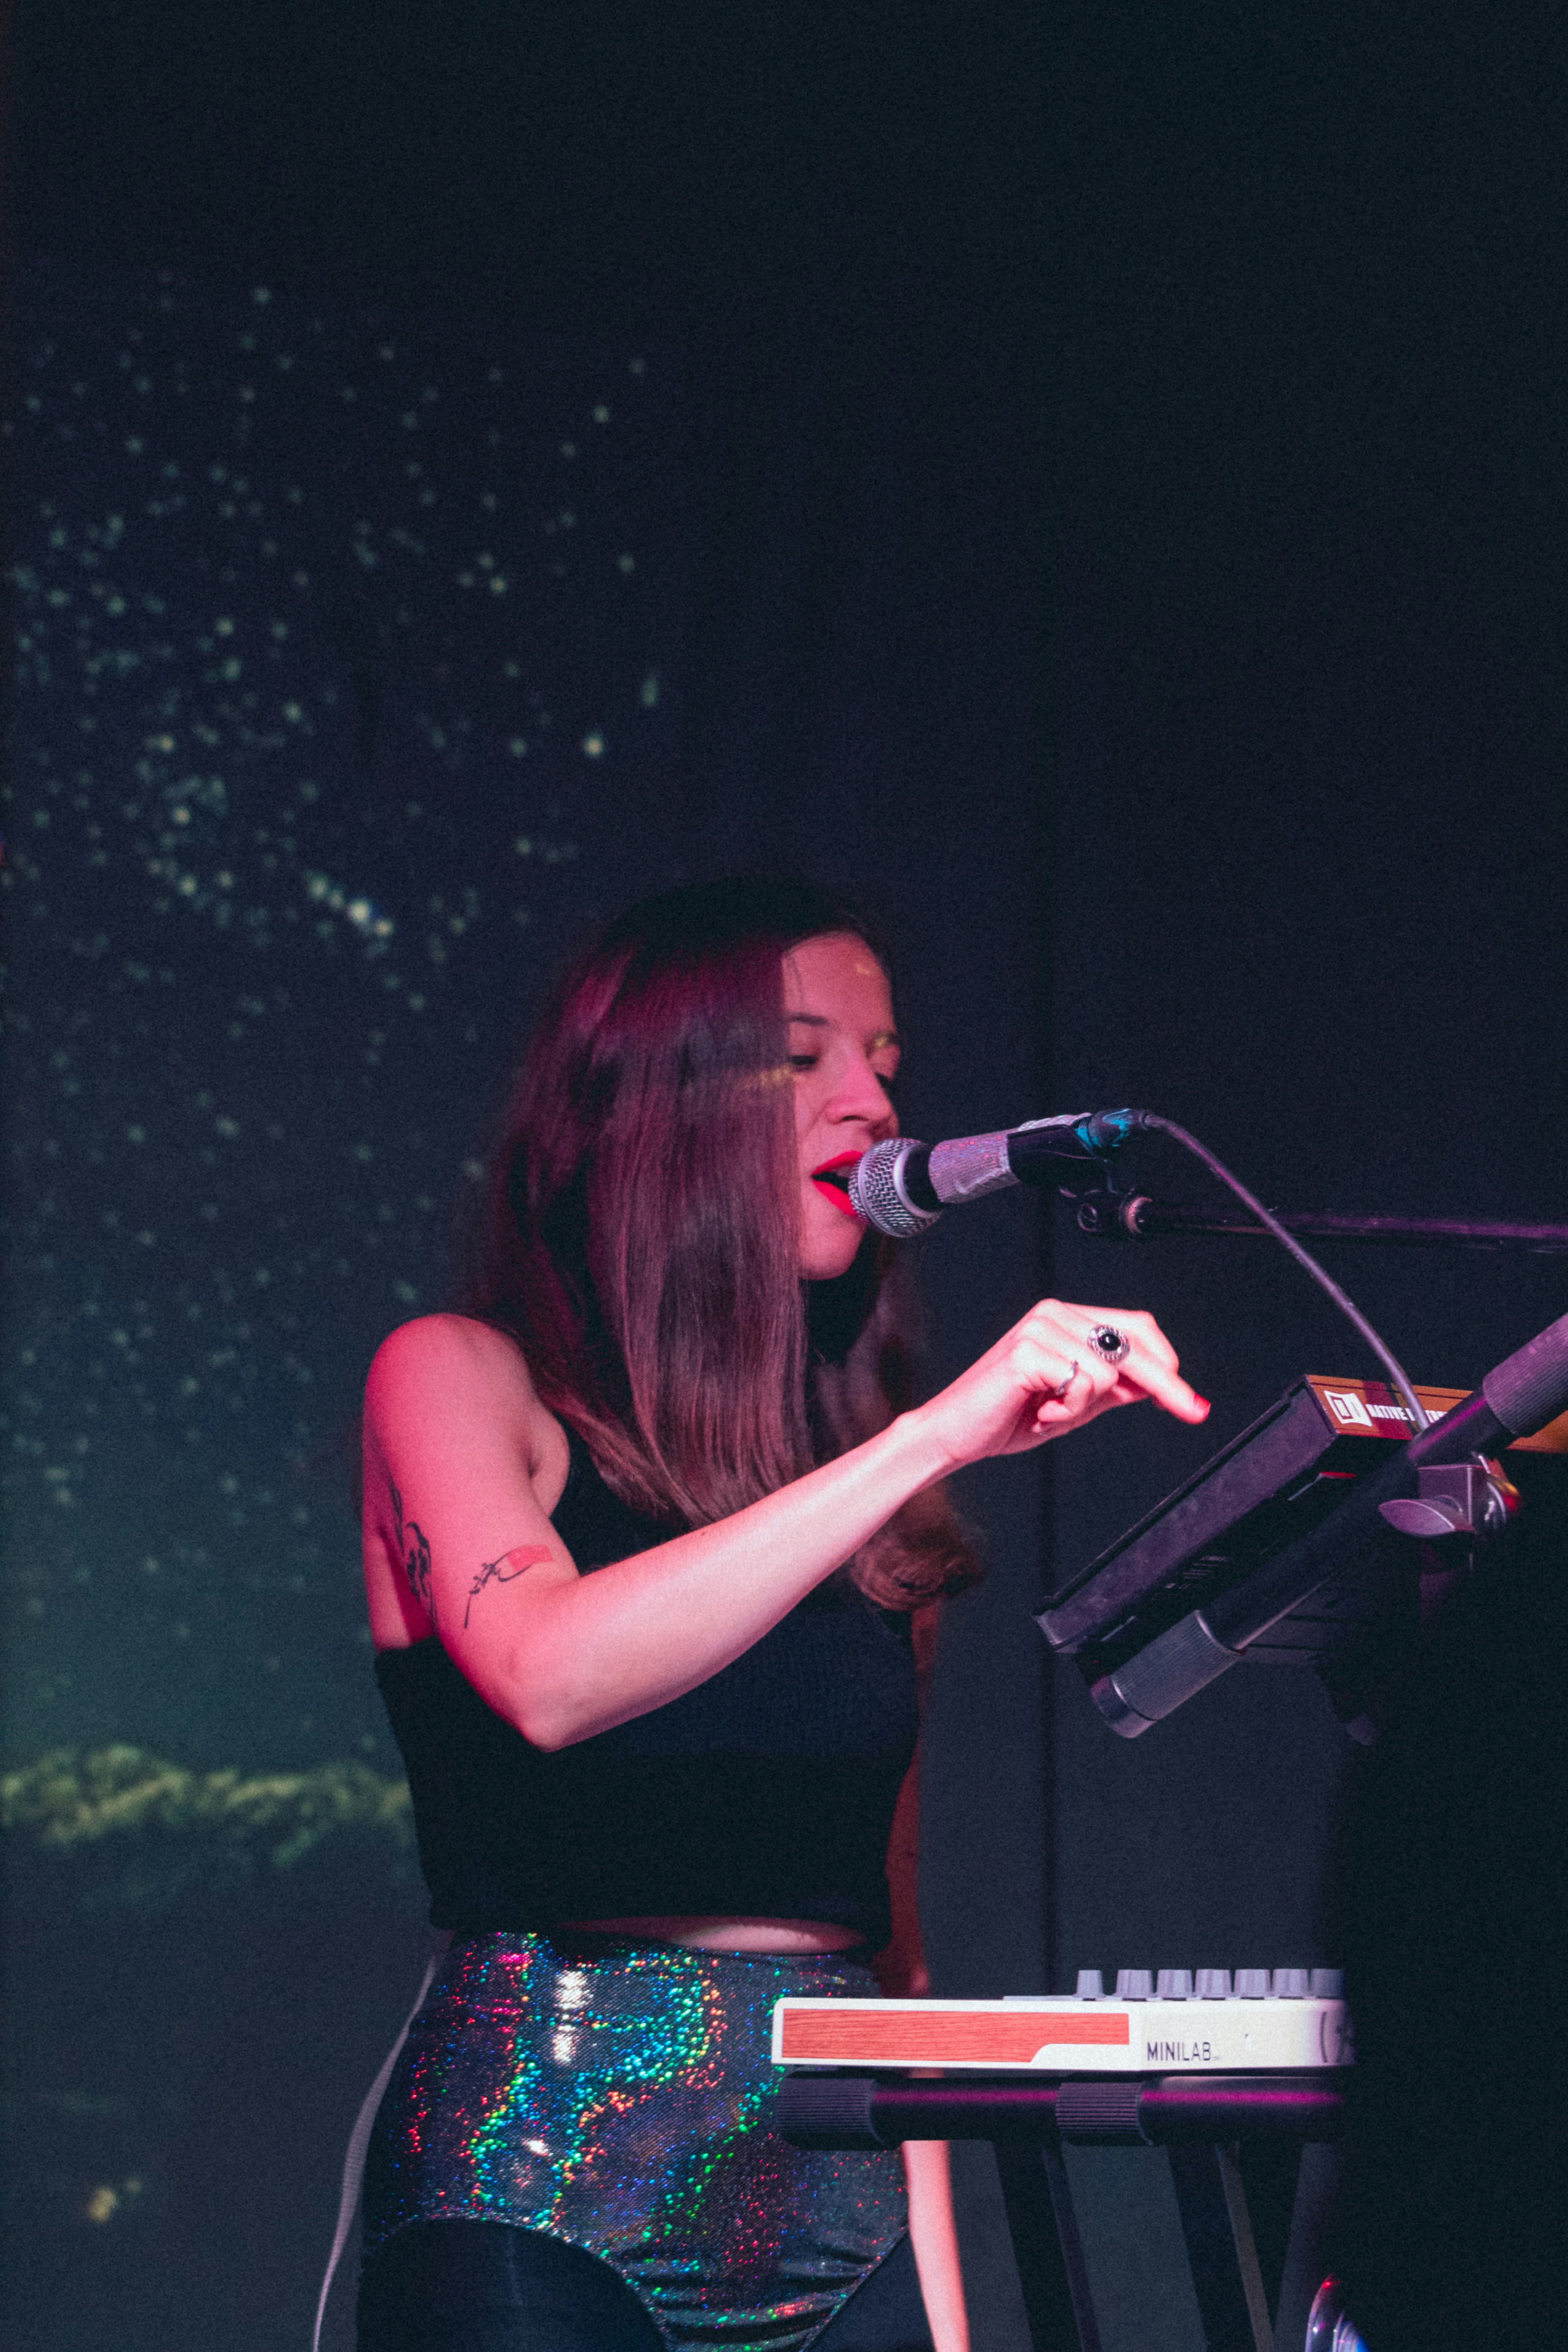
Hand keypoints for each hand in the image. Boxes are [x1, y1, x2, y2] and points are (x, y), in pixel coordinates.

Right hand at [912, 1300, 1208, 1473]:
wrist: (955, 1434)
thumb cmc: (1009, 1417)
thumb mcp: (1074, 1403)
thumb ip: (1111, 1388)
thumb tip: (1157, 1385)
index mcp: (1065, 1319)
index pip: (1134, 1327)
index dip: (1166, 1362)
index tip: (1188, 1400)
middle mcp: (1054, 1313)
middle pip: (1132, 1345)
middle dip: (1166, 1385)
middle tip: (1192, 1412)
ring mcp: (1039, 1328)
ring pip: (1108, 1372)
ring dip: (1087, 1407)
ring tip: (1051, 1412)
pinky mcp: (1027, 1351)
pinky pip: (1082, 1385)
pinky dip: (1070, 1410)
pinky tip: (1040, 1411)